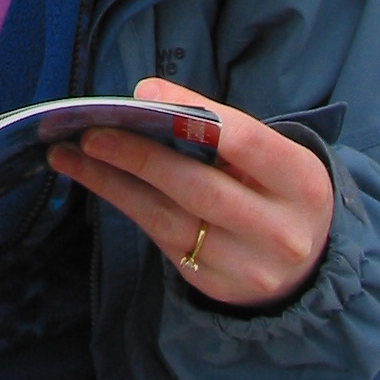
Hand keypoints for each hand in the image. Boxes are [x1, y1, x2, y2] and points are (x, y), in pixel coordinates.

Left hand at [48, 78, 332, 308]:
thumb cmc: (276, 187)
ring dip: (112, 182)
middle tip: (91, 131)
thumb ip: (220, 129)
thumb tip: (146, 100)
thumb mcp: (271, 155)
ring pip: (168, 219)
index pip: (245, 140)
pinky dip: (123, 204)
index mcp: (300, 182)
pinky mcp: (216, 285)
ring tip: (70, 153)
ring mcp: (248, 267)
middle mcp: (280, 231)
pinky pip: (160, 240)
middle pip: (199, 188)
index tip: (141, 93)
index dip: (191, 112)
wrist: (310, 263)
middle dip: (139, 156)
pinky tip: (93, 178)